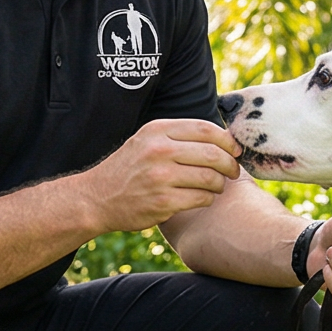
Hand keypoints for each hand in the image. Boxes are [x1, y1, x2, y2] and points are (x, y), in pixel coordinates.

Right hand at [86, 118, 243, 230]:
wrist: (96, 197)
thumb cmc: (129, 168)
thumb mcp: (148, 140)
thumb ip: (179, 136)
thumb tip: (225, 138)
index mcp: (157, 130)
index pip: (206, 129)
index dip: (228, 141)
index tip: (235, 150)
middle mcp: (159, 150)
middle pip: (213, 154)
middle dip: (230, 164)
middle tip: (233, 171)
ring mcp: (161, 177)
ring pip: (211, 178)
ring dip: (220, 184)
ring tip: (216, 186)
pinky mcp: (163, 201)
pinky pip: (202, 198)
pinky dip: (208, 199)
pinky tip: (202, 198)